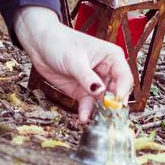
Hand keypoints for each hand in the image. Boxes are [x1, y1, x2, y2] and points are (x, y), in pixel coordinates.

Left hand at [14, 6, 132, 123]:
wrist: (39, 44)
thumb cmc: (60, 42)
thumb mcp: (74, 60)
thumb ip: (87, 77)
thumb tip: (100, 91)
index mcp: (112, 57)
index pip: (124, 77)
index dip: (123, 91)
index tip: (117, 102)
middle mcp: (107, 71)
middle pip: (117, 92)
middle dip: (113, 105)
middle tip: (108, 117)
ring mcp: (95, 82)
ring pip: (104, 101)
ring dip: (100, 112)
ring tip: (96, 121)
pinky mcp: (83, 91)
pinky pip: (89, 104)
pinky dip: (87, 112)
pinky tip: (83, 117)